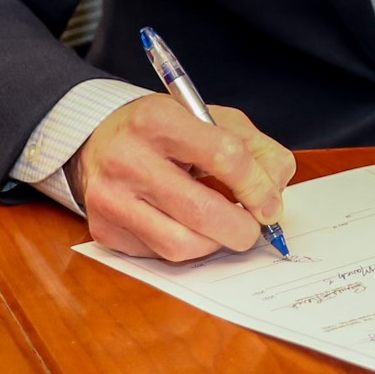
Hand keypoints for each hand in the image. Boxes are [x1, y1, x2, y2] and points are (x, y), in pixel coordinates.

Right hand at [69, 94, 294, 262]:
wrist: (100, 140)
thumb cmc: (164, 130)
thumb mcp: (211, 118)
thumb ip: (254, 148)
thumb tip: (274, 192)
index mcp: (158, 119)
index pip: (225, 156)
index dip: (257, 186)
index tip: (269, 202)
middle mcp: (128, 159)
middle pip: (202, 211)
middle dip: (241, 228)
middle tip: (253, 228)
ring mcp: (110, 198)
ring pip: (180, 244)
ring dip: (214, 244)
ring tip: (221, 228)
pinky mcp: (104, 229)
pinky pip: (158, 255)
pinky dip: (185, 247)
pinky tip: (187, 227)